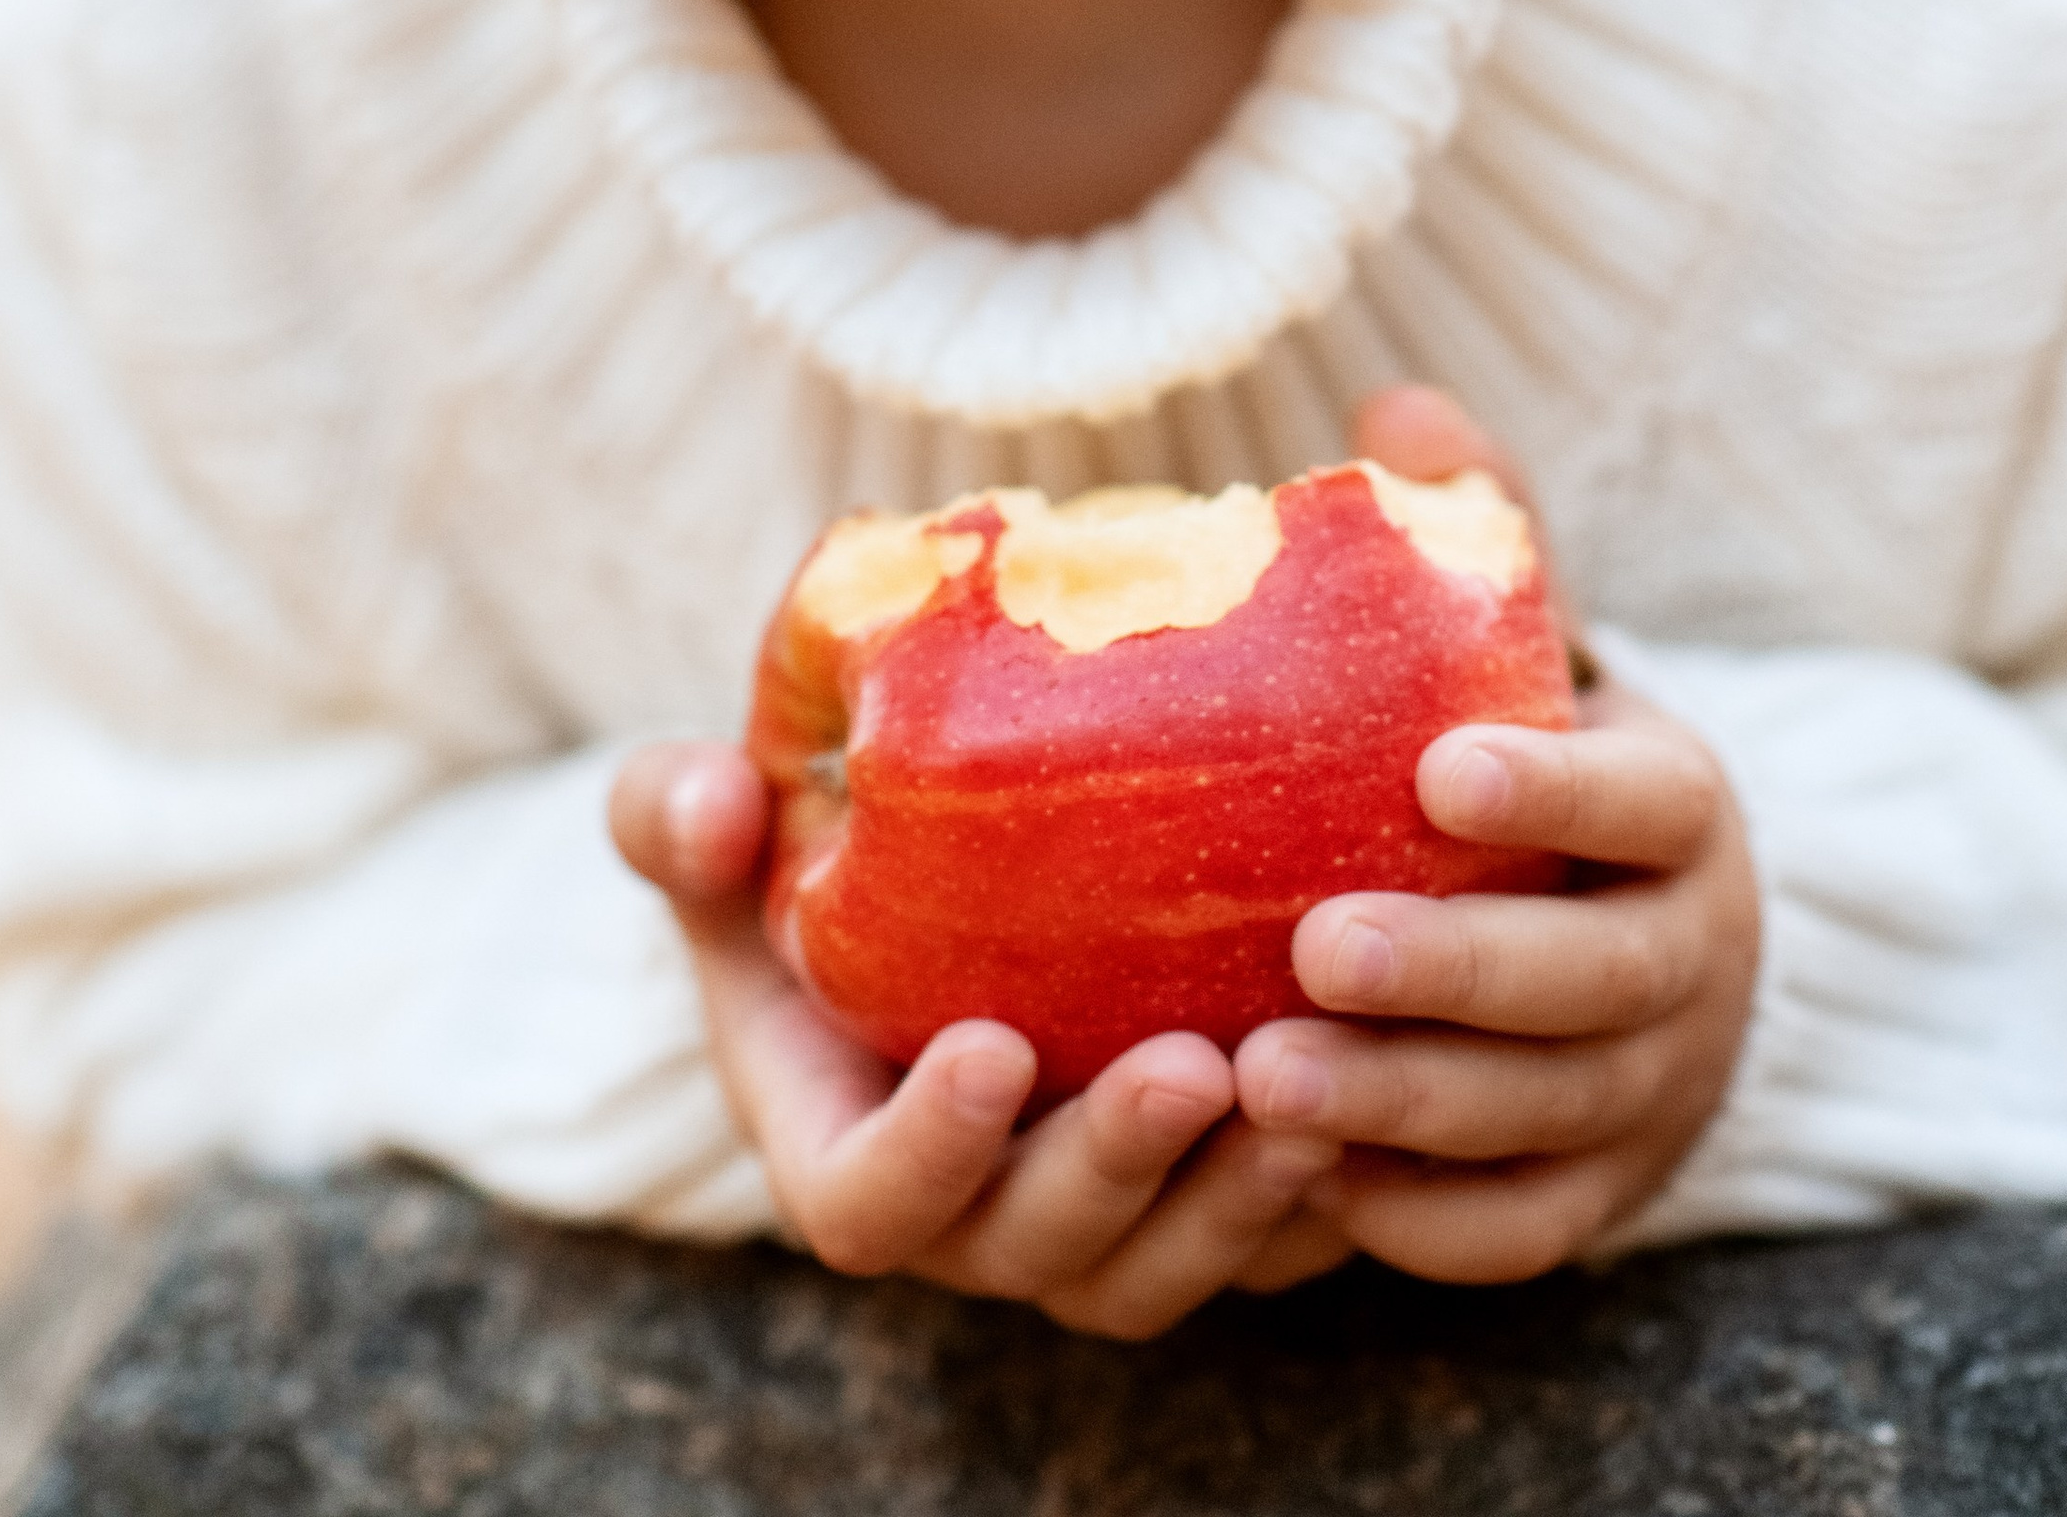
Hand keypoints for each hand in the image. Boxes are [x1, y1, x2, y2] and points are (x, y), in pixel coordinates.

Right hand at [610, 744, 1348, 1336]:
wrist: (926, 900)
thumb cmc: (804, 869)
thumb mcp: (720, 838)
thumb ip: (674, 817)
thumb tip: (706, 799)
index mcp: (840, 1153)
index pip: (868, 1204)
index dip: (927, 1149)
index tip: (990, 1043)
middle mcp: (969, 1217)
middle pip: (1044, 1251)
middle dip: (1120, 1176)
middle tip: (1195, 1069)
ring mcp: (1089, 1225)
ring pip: (1166, 1266)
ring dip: (1241, 1200)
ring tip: (1316, 1097)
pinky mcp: (1194, 1201)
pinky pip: (1264, 1241)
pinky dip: (1325, 1195)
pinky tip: (1392, 1104)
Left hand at [1227, 385, 1758, 1280]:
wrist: (1658, 942)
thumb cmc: (1547, 766)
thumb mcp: (1544, 647)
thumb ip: (1484, 529)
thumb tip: (1399, 404)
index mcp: (1678, 810)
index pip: (1639, 799)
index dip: (1555, 791)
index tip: (1439, 772)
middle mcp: (1686, 958)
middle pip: (1589, 984)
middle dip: (1456, 976)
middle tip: (1311, 951)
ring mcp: (1652, 1092)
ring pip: (1545, 1120)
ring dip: (1408, 1109)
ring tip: (1261, 1084)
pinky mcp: (1600, 1194)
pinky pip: (1519, 1229)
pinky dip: (1424, 1217)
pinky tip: (1304, 1185)